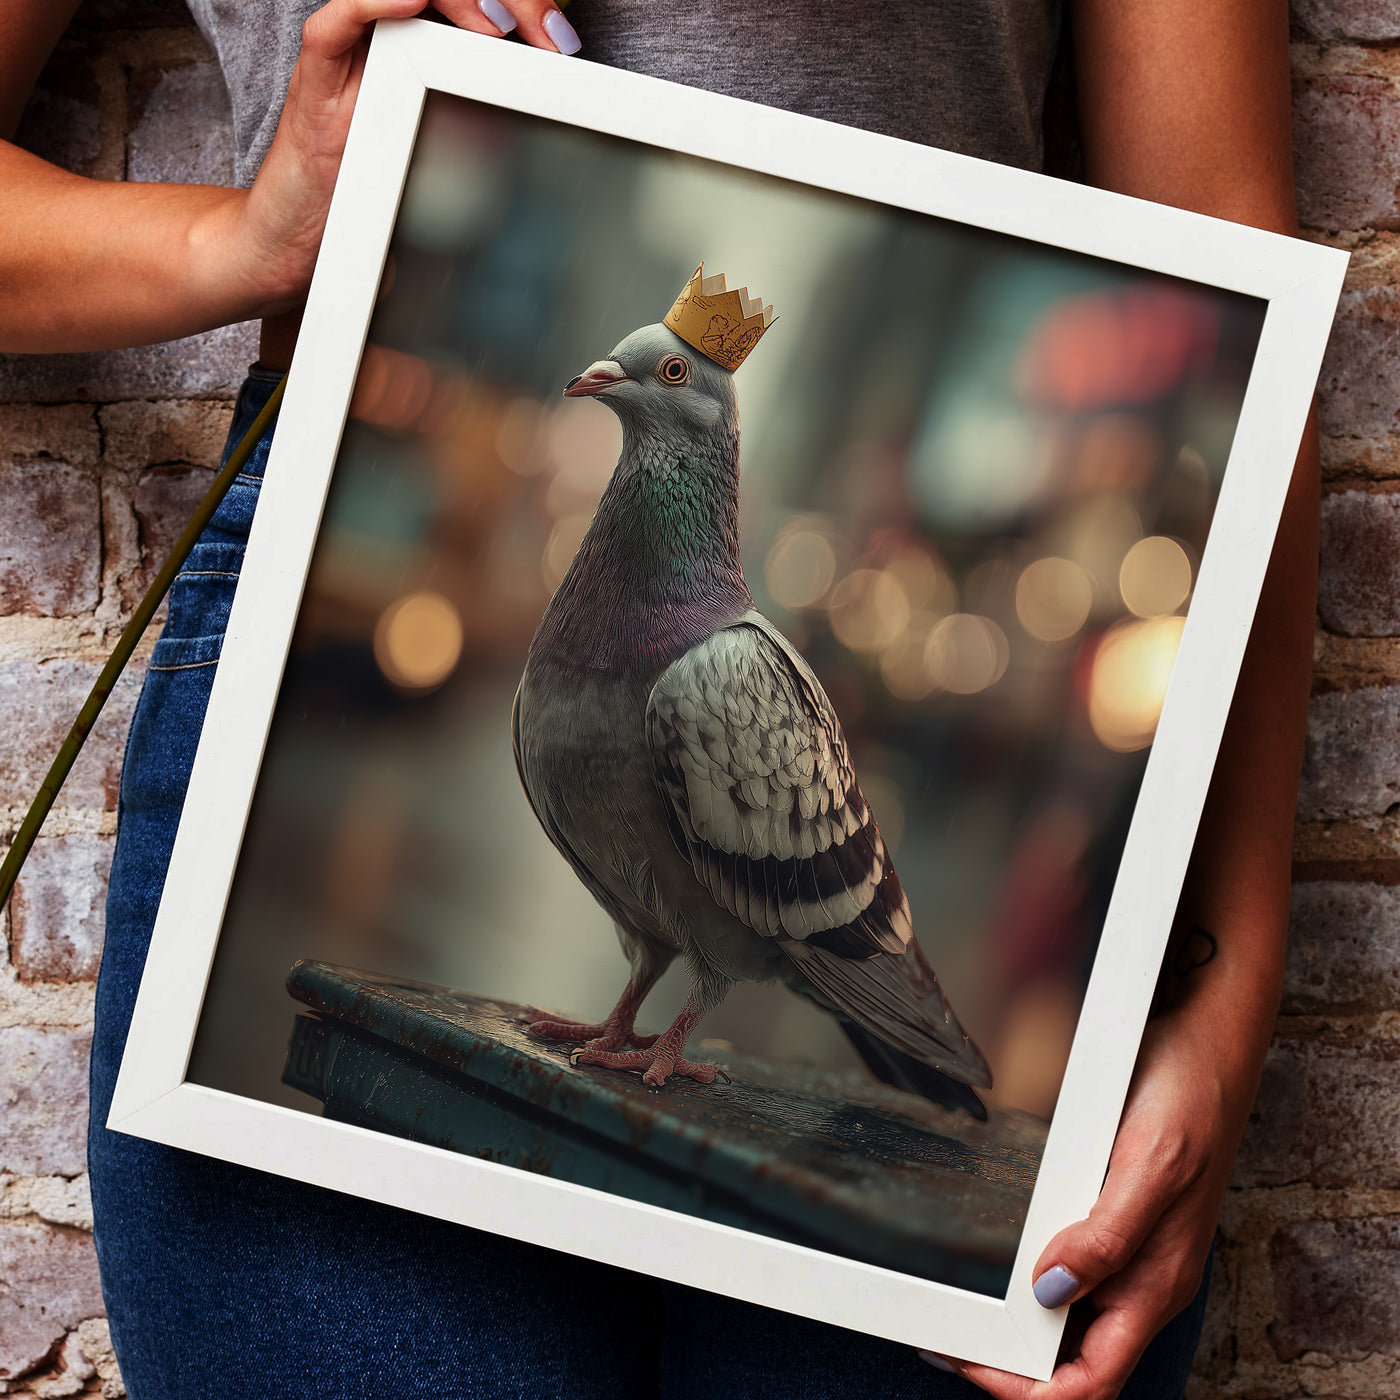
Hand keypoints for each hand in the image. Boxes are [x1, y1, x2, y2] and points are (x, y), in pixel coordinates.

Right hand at [222, 0, 583, 316]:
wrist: (305, 238)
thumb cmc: (375, 195)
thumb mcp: (450, 156)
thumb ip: (488, 124)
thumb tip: (554, 119)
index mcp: (422, 44)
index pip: (476, 1)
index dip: (524, 7)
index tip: (565, 42)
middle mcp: (387, 33)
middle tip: (550, 35)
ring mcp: (352, 49)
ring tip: (499, 26)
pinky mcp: (317, 73)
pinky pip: (340, 20)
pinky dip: (376, 2)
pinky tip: (412, 2)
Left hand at [926, 1012, 1242, 1398]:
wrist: (1208, 1045)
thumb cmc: (1191, 1099)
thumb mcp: (1150, 1167)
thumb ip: (1106, 1237)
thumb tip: (1049, 1290)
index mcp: (1155, 1286)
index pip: (1093, 1381)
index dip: (1032, 1391)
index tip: (973, 1364)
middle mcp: (1144, 1280)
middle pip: (1076, 1361)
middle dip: (1013, 1366)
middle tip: (950, 1341)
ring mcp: (1133, 1253)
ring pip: (1072, 1322)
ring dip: (1020, 1328)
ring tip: (963, 1315)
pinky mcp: (1119, 1220)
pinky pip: (1074, 1273)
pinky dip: (1032, 1284)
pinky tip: (998, 1268)